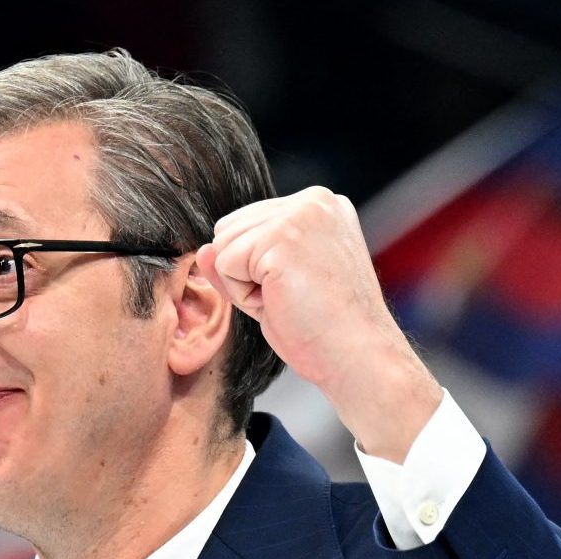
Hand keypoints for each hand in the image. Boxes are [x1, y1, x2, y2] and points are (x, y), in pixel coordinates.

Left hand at [198, 187, 441, 461]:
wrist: (357, 356)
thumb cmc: (324, 331)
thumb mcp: (276, 287)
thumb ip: (240, 261)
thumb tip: (203, 249)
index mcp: (319, 206)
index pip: (248, 225)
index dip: (256, 269)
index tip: (300, 289)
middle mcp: (314, 200)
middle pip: (229, 230)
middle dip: (245, 274)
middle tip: (291, 298)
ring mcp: (300, 213)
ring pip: (223, 245)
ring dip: (244, 284)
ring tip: (289, 298)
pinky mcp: (283, 235)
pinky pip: (225, 264)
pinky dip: (243, 295)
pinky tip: (282, 301)